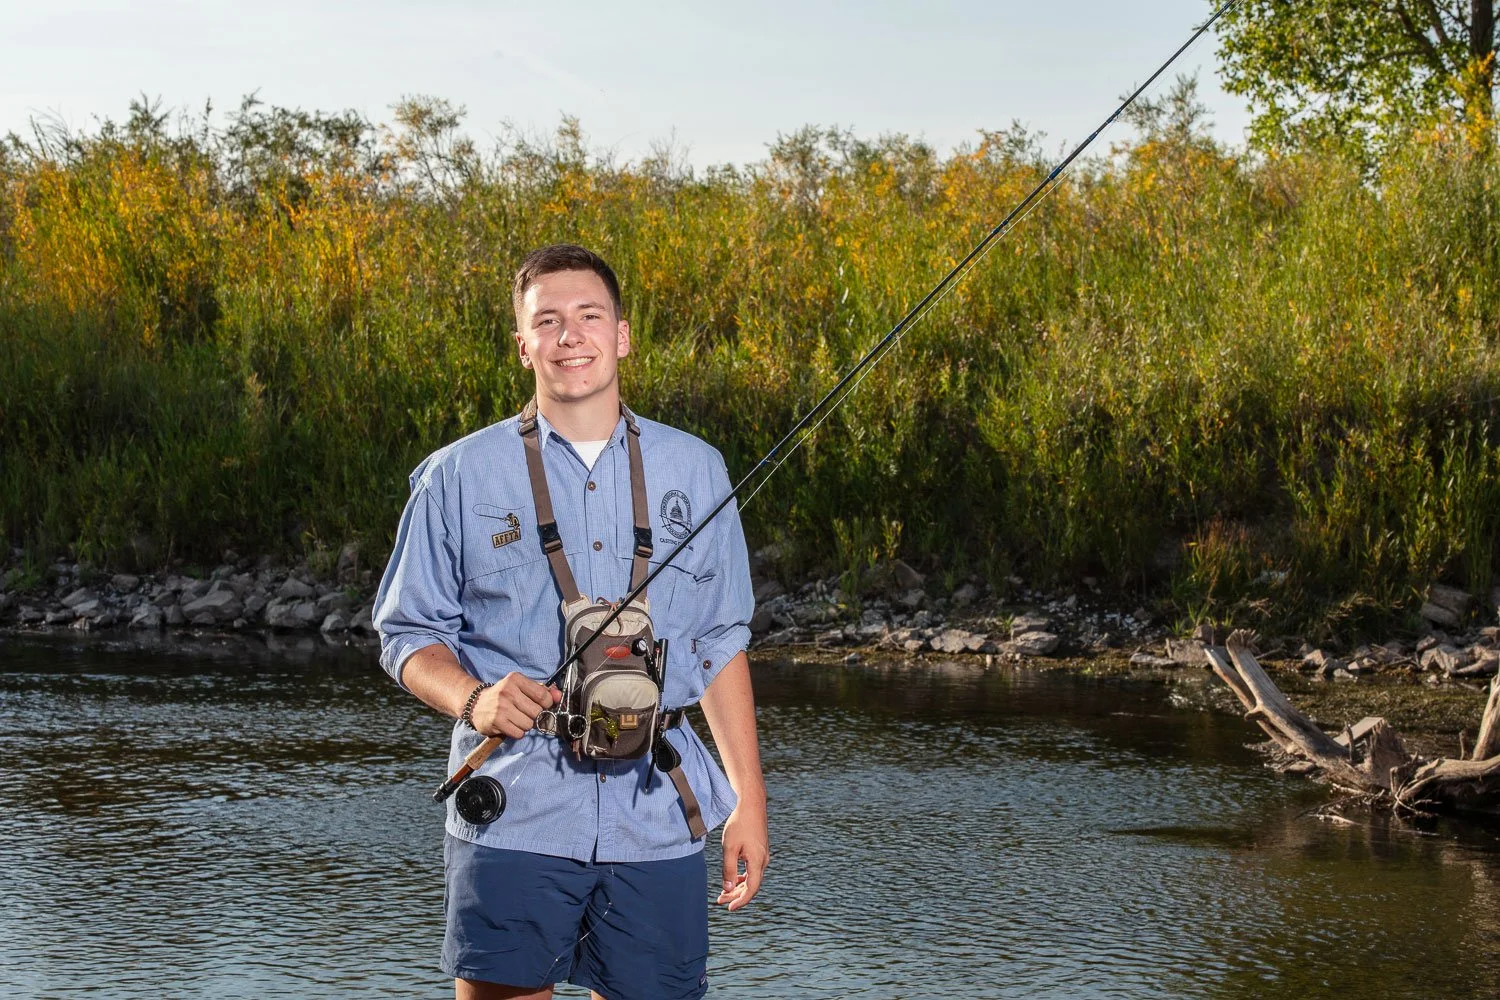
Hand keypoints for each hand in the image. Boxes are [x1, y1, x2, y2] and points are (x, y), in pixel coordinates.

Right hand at [471, 672, 560, 738]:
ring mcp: (501, 708)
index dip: (547, 704)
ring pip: (529, 724)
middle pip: (537, 712)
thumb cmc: (504, 695)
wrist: (476, 703)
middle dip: (536, 716)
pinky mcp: (496, 722)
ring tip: (517, 719)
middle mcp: (507, 692)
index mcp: (515, 679)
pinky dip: (518, 732)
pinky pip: (519, 733)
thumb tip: (559, 696)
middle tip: (527, 713)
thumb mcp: (520, 687)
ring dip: (526, 725)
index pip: (542, 695)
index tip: (543, 705)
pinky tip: (510, 725)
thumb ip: (542, 690)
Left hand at [716, 795, 768, 911]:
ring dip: (738, 887)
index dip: (741, 901)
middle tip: (720, 901)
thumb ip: (728, 869)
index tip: (729, 908)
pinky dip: (742, 877)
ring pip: (752, 878)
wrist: (751, 804)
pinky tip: (732, 878)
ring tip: (723, 893)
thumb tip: (727, 889)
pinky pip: (752, 870)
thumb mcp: (729, 847)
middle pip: (751, 886)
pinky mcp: (759, 850)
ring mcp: (762, 855)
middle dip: (736, 895)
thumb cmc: (739, 824)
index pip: (751, 889)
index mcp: (757, 861)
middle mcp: (763, 860)